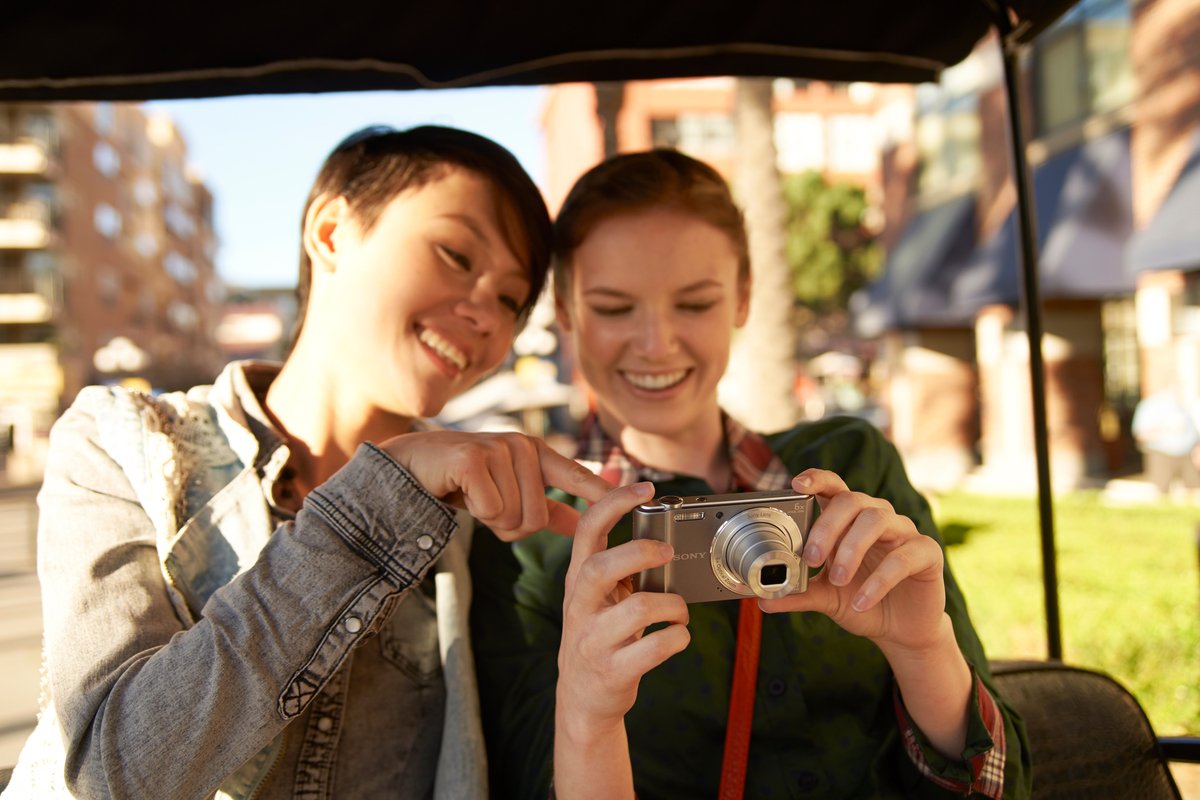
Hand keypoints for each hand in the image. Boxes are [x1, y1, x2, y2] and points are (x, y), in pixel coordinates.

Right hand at [379, 430, 612, 539]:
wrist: (411, 465)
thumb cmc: (464, 481)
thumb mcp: (509, 494)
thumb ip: (546, 509)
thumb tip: (582, 527)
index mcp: (538, 456)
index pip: (581, 478)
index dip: (611, 491)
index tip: (648, 492)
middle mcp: (524, 447)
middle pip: (537, 518)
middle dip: (510, 526)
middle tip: (488, 506)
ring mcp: (500, 448)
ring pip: (515, 517)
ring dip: (491, 520)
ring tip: (475, 497)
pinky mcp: (474, 458)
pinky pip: (492, 510)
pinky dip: (475, 512)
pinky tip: (461, 493)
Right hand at [557, 482, 690, 734]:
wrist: (583, 699)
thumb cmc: (599, 636)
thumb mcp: (596, 597)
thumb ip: (615, 563)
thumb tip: (647, 518)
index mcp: (578, 581)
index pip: (586, 530)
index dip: (613, 503)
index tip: (644, 487)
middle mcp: (580, 608)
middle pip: (599, 566)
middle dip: (637, 552)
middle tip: (667, 552)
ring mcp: (594, 641)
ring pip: (636, 610)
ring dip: (672, 605)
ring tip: (679, 611)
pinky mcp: (613, 671)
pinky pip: (654, 649)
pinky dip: (677, 638)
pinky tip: (678, 636)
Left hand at [760, 468, 946, 653]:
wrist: (900, 632)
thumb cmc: (859, 602)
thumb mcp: (825, 599)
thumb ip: (798, 594)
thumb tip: (763, 600)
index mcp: (849, 519)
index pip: (833, 487)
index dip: (816, 479)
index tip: (795, 484)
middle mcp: (877, 516)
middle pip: (852, 500)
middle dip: (827, 527)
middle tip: (811, 558)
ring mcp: (904, 532)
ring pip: (877, 520)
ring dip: (851, 549)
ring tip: (836, 579)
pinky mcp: (927, 553)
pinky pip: (903, 556)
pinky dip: (878, 580)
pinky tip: (861, 602)